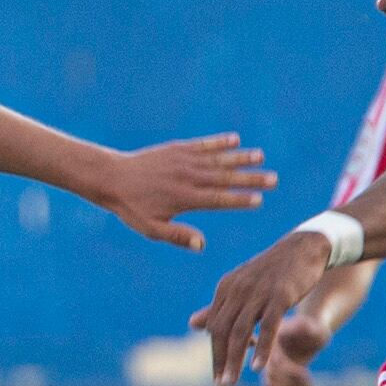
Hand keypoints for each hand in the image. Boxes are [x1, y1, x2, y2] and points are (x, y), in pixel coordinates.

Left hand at [97, 134, 275, 250]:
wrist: (112, 178)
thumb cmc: (131, 208)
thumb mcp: (151, 228)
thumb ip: (177, 236)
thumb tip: (202, 245)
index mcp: (185, 199)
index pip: (218, 200)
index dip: (239, 200)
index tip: (259, 201)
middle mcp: (188, 177)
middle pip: (224, 178)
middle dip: (250, 179)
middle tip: (273, 179)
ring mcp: (183, 160)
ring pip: (217, 159)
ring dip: (240, 157)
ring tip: (260, 156)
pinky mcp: (177, 149)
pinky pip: (202, 144)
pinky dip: (219, 142)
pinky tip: (235, 140)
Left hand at [191, 231, 330, 385]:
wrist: (304, 247)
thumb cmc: (273, 271)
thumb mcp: (242, 287)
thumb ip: (219, 307)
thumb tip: (192, 324)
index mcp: (226, 288)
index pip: (214, 327)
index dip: (215, 353)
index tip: (217, 374)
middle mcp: (238, 290)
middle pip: (222, 331)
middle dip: (220, 360)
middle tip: (221, 385)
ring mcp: (258, 292)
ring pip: (240, 332)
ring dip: (234, 360)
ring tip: (231, 382)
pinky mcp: (280, 295)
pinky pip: (267, 326)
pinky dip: (262, 348)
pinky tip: (258, 367)